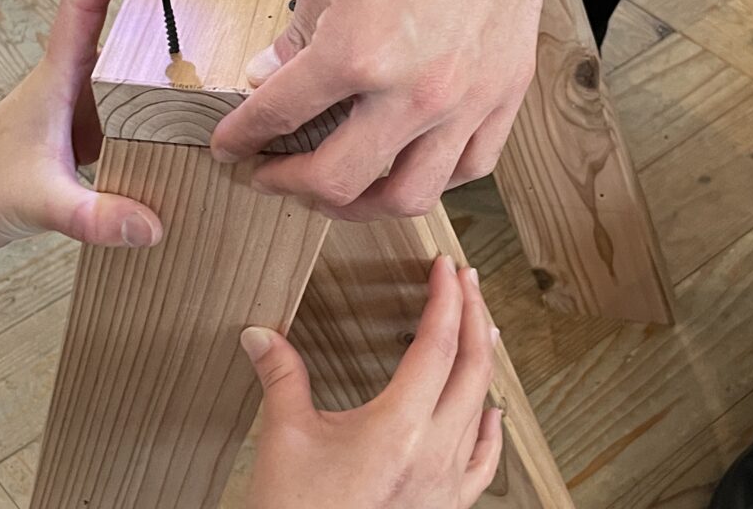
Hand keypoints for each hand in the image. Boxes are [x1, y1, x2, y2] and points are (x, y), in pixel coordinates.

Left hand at [0, 0, 163, 267]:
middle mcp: (68, 85)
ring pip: (122, 66)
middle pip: (111, 26)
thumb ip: (95, 216)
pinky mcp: (82, 133)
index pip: (83, 8)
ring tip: (207, 47)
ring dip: (156, 51)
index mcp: (55, 81)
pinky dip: (152, 100)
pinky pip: (124, 104)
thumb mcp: (40, 203)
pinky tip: (180, 114)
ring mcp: (77, 109)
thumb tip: (152, 225)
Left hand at [210, 0, 553, 220]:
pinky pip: (470, 166)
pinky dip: (433, 177)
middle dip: (289, 186)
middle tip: (271, 176)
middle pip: (340, 181)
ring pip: (411, 196)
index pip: (280, 116)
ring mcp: (466, 100)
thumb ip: (295, 29)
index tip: (229, 145)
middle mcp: (413, 93)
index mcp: (356, 52)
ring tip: (340, 190)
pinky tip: (409, 164)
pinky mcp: (505, 94)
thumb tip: (271, 76)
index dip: (242, 137)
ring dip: (362, 204)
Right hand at [242, 257, 501, 508]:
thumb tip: (260, 333)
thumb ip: (281, 377)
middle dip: (473, 314)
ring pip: (482, 407)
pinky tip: (492, 414)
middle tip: (467, 279)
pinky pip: (482, 463)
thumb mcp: (284, 439)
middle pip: (472, 367)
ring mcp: (446, 486)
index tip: (447, 267)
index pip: (437, 344)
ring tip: (482, 326)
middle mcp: (434, 454)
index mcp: (399, 428)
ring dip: (484, 360)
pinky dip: (491, 429)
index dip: (446, 298)